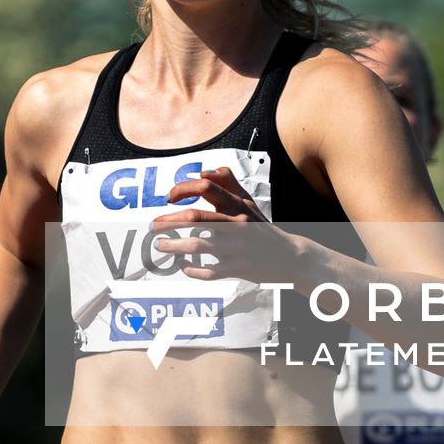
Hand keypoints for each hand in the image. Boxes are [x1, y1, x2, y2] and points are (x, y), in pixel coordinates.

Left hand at [149, 166, 296, 282]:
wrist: (289, 256)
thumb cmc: (260, 226)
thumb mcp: (248, 201)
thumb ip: (227, 182)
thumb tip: (203, 172)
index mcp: (236, 204)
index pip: (205, 188)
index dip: (182, 189)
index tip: (169, 197)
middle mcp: (236, 224)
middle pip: (195, 218)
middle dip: (168, 221)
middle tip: (153, 225)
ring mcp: (236, 248)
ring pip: (197, 246)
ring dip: (173, 246)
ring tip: (159, 245)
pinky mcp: (237, 269)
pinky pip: (208, 271)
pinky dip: (191, 270)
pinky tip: (182, 266)